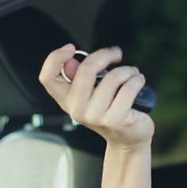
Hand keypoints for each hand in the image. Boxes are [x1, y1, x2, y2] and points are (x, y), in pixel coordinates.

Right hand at [38, 44, 153, 148]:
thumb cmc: (111, 111)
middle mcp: (77, 109)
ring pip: (113, 77)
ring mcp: (95, 116)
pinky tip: (138, 82)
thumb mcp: (91, 94)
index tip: (71, 48)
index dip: (55, 58)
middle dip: (105, 55)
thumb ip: (80, 76)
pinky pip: (129, 88)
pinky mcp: (115, 119)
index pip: (48, 77)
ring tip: (132, 74)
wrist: (127, 139)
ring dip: (128, 70)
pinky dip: (137, 80)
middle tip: (116, 54)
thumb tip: (71, 60)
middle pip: (85, 69)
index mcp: (66, 100)